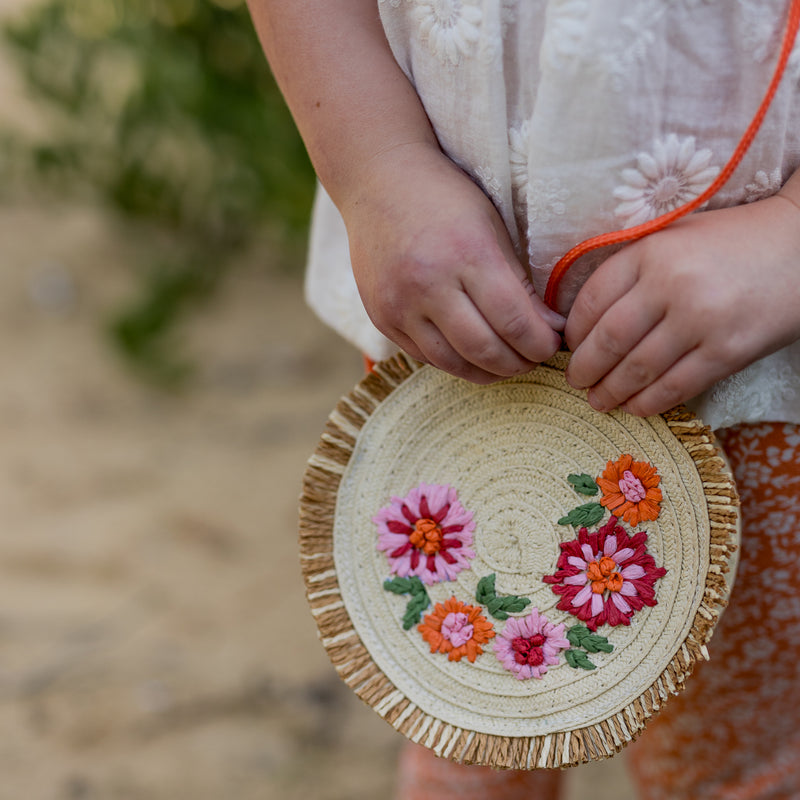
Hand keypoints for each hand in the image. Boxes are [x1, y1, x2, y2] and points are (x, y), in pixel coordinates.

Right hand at [341, 143, 563, 383]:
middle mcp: (429, 284)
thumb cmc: (444, 197)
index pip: (514, 321)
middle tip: (533, 358)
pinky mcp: (381, 317)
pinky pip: (424, 356)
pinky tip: (470, 353)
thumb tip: (551, 329)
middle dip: (519, 363)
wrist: (376, 180)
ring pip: (453, 363)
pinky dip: (454, 362)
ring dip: (487, 371)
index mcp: (467, 253)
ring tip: (506, 363)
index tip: (553, 344)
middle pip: (485, 350)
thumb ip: (520, 283)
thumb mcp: (492, 227)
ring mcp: (399, 304)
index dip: (541, 344)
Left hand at [564, 192, 799, 415]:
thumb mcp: (672, 240)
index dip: (573, 332)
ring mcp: (701, 320)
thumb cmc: (729, 243)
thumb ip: (631, 271)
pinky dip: (648, 403)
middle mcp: (672, 284)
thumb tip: (584, 321)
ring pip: (637, 370)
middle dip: (583, 369)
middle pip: (608, 340)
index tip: (568, 347)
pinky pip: (675, 387)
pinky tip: (634, 407)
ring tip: (598, 401)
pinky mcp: (728, 351)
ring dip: (610, 393)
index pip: (591, 300)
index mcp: (651, 252)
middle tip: (575, 382)